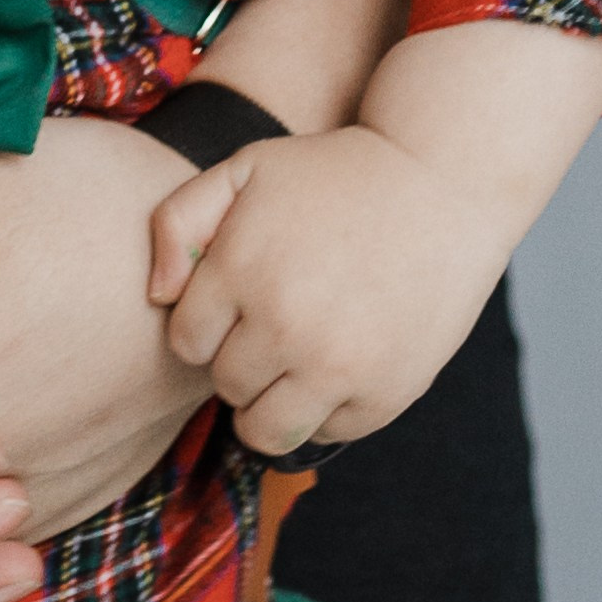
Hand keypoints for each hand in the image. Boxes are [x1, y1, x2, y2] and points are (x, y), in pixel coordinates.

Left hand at [148, 126, 509, 456]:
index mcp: (240, 273)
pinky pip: (327, 432)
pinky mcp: (385, 393)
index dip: (208, 326)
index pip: (186, 343)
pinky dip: (326, 409)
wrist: (442, 182)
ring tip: (294, 362)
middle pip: (226, 386)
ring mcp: (337, 366)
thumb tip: (159, 296)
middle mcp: (284, 326)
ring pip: (265, 430)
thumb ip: (177, 220)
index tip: (238, 305)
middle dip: (241, 360)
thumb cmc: (333, 176)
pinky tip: (342, 363)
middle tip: (277, 324)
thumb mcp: (243, 169)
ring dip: (270, 403)